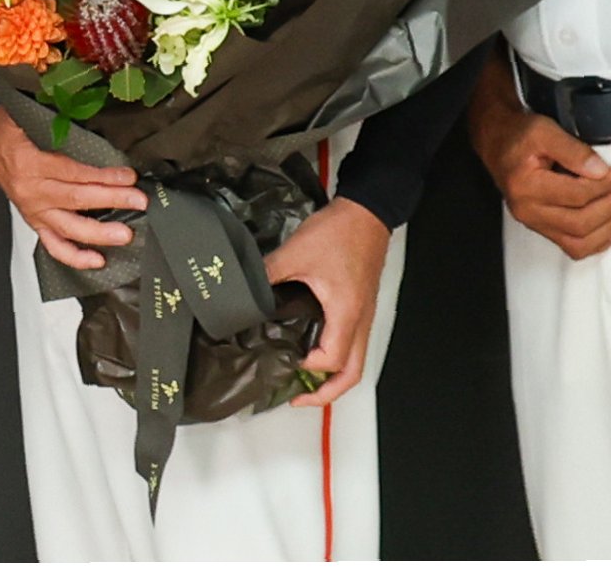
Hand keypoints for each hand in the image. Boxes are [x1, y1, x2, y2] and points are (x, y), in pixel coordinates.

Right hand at [0, 110, 142, 270]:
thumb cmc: (9, 128)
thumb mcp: (30, 118)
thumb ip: (60, 126)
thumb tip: (100, 129)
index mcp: (31, 163)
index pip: (73, 173)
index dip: (103, 176)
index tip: (128, 176)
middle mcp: (32, 191)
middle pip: (76, 200)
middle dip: (111, 201)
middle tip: (138, 201)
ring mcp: (33, 210)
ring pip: (68, 228)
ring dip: (99, 233)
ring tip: (124, 235)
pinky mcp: (34, 222)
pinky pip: (54, 245)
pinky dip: (75, 256)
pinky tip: (97, 260)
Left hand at [260, 198, 390, 407]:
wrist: (366, 212)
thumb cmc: (338, 233)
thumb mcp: (295, 253)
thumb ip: (268, 275)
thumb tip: (244, 293)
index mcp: (346, 313)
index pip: (332, 360)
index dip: (309, 369)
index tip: (286, 364)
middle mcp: (360, 321)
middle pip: (352, 374)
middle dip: (327, 393)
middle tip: (300, 398)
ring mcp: (365, 315)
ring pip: (357, 361)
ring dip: (334, 377)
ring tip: (306, 380)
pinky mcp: (363, 306)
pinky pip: (355, 343)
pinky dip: (338, 356)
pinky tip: (314, 347)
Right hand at [469, 61, 610, 258]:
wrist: (499, 144)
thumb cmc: (521, 135)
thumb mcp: (544, 129)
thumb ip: (573, 149)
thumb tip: (600, 171)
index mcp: (525, 186)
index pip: (576, 194)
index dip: (605, 186)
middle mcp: (527, 211)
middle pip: (579, 222)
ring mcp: (533, 223)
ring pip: (578, 242)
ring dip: (609, 229)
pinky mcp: (541, 229)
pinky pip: (573, 247)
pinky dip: (597, 243)